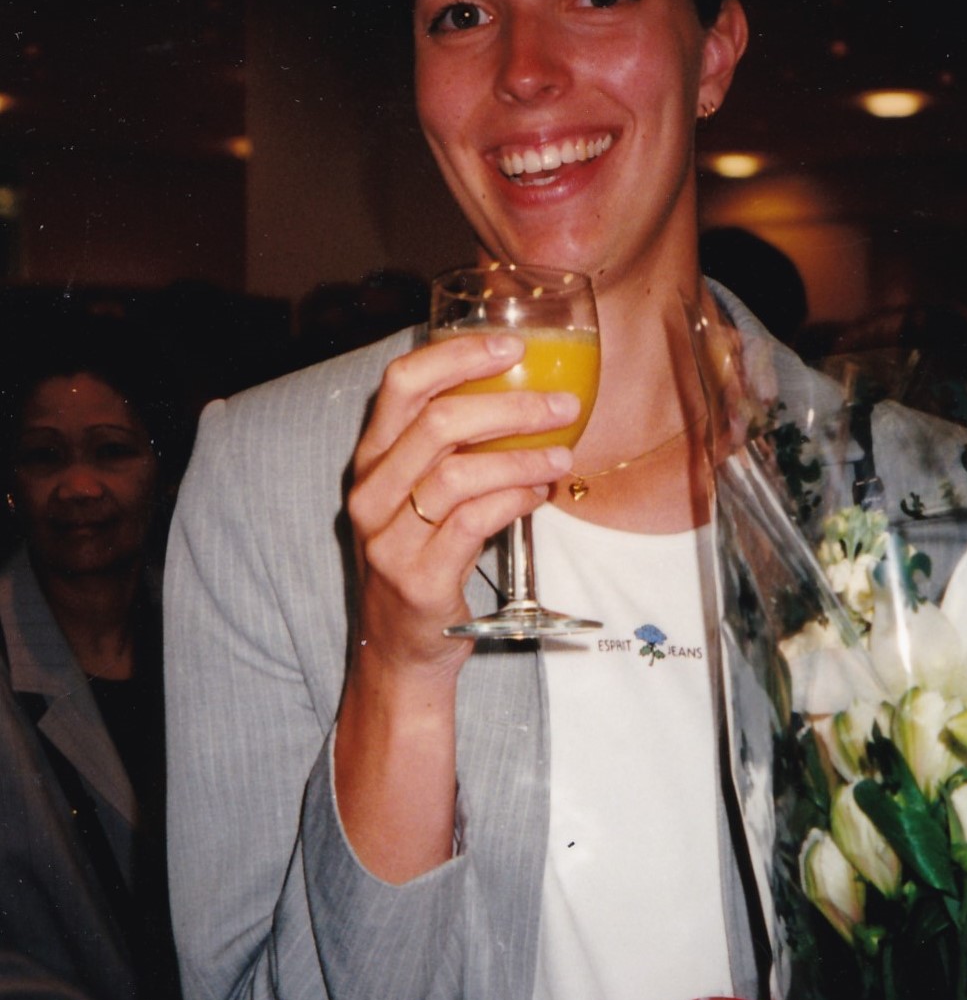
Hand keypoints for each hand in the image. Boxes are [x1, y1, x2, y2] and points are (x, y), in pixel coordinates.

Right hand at [334, 332, 575, 879]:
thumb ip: (454, 451)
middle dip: (510, 406)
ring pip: (459, 473)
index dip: (457, 355)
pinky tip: (541, 493)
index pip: (401, 385)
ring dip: (522, 456)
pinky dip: (515, 499)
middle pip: (438, 423)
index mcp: (371, 461)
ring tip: (563, 454)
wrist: (402, 652)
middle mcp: (369, 494)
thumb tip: (524, 396)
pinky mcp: (417, 578)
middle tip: (562, 403)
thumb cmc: (424, 562)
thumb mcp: (423, 497)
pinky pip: (474, 522)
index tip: (511, 346)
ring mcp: (388, 538)